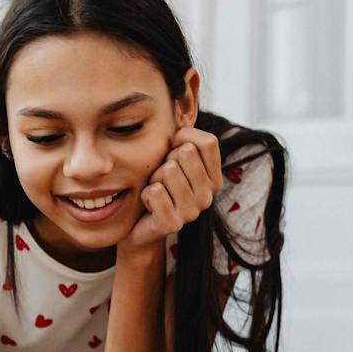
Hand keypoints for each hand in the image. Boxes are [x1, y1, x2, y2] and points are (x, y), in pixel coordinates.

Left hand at [125, 126, 222, 249]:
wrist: (138, 227)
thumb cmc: (156, 186)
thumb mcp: (172, 160)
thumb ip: (182, 141)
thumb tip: (179, 124)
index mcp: (214, 179)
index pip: (208, 142)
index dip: (184, 136)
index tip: (171, 146)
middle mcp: (208, 197)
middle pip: (185, 153)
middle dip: (164, 160)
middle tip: (160, 178)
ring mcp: (192, 212)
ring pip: (168, 170)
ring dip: (153, 178)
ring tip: (155, 190)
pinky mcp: (172, 224)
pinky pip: (154, 191)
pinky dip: (144, 194)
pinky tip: (148, 204)